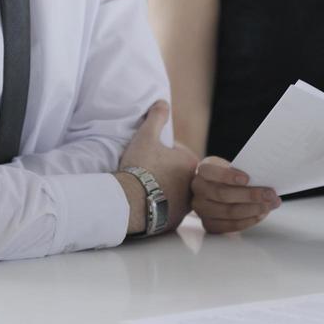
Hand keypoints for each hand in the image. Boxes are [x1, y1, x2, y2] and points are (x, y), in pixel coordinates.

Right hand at [118, 101, 198, 233]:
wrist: (130, 200)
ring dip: (164, 190)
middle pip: (179, 175)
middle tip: (147, 172)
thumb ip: (156, 117)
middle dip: (166, 172)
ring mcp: (186, 205)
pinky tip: (146, 203)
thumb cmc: (140, 166)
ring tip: (145, 188)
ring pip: (176, 193)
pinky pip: (168, 210)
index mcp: (191, 163)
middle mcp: (194, 185)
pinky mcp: (175, 220)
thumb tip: (162, 102)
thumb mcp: (146, 136)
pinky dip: (159, 207)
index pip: (178, 154)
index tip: (150, 156)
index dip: (162, 153)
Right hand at [190, 157, 280, 233]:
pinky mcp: (208, 224)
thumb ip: (241, 171)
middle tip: (270, 194)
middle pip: (223, 195)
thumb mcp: (230, 166)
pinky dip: (248, 221)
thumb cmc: (226, 175)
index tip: (247, 178)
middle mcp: (198, 190)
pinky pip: (230, 226)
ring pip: (228, 212)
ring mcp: (201, 209)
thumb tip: (264, 180)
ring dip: (253, 210)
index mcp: (202, 171)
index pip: (211, 172)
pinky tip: (260, 215)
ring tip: (269, 205)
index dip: (229, 176)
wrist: (213, 188)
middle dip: (250, 195)